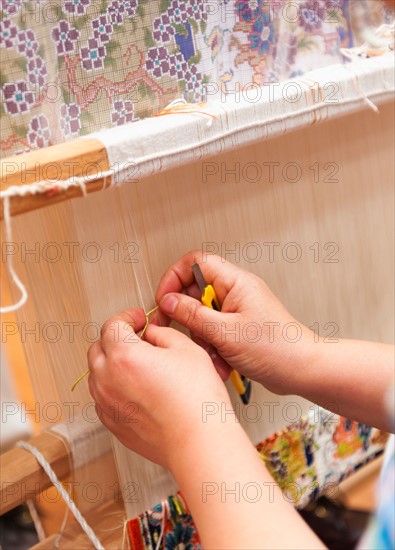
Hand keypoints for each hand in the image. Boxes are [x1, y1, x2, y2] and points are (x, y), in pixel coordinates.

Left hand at [87, 308, 231, 468]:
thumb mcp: (186, 349)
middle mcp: (108, 380)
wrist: (198, 440)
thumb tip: (153, 334)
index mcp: (123, 356)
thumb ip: (163, 333)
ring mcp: (108, 404)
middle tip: (137, 337)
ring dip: (111, 363)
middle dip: (116, 338)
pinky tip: (137, 388)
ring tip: (138, 364)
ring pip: (97, 374)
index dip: (127, 317)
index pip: (112, 325)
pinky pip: (104, 398)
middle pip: (98, 348)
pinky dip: (114, 387)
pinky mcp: (114, 424)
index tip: (137, 319)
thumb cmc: (195, 399)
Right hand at [156, 251, 314, 395]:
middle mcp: (235, 292)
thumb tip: (168, 301)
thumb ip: (193, 314)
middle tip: (176, 331)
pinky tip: (220, 362)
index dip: (175, 277)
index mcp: (235, 282)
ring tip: (211, 354)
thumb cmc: (277, 348)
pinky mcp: (237, 328)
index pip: (196, 262)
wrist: (301, 370)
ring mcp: (236, 310)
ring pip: (201, 316)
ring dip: (201, 338)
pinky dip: (212, 348)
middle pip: (195, 292)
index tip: (164, 299)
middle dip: (186, 316)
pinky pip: (213, 332)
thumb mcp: (226, 332)